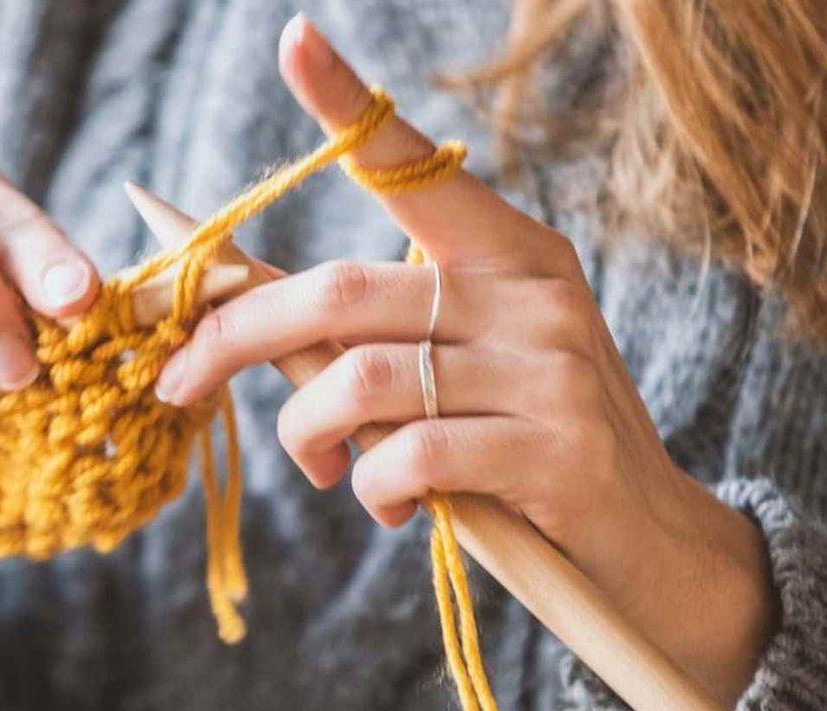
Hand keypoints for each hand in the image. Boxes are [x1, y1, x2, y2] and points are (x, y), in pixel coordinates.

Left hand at [155, 15, 772, 704]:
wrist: (649, 544)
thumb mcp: (461, 370)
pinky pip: (410, 456)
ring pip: (363, 379)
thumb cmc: (527, 448)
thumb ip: (371, 336)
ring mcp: (551, 369)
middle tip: (177, 381)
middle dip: (236, 337)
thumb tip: (243, 313)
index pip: (416, 164)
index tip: (292, 38)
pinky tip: (386, 505)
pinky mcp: (556, 451)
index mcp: (511, 252)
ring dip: (305, 434)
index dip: (349, 105)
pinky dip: (371, 488)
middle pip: (343, 290)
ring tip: (319, 465)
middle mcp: (534, 294)